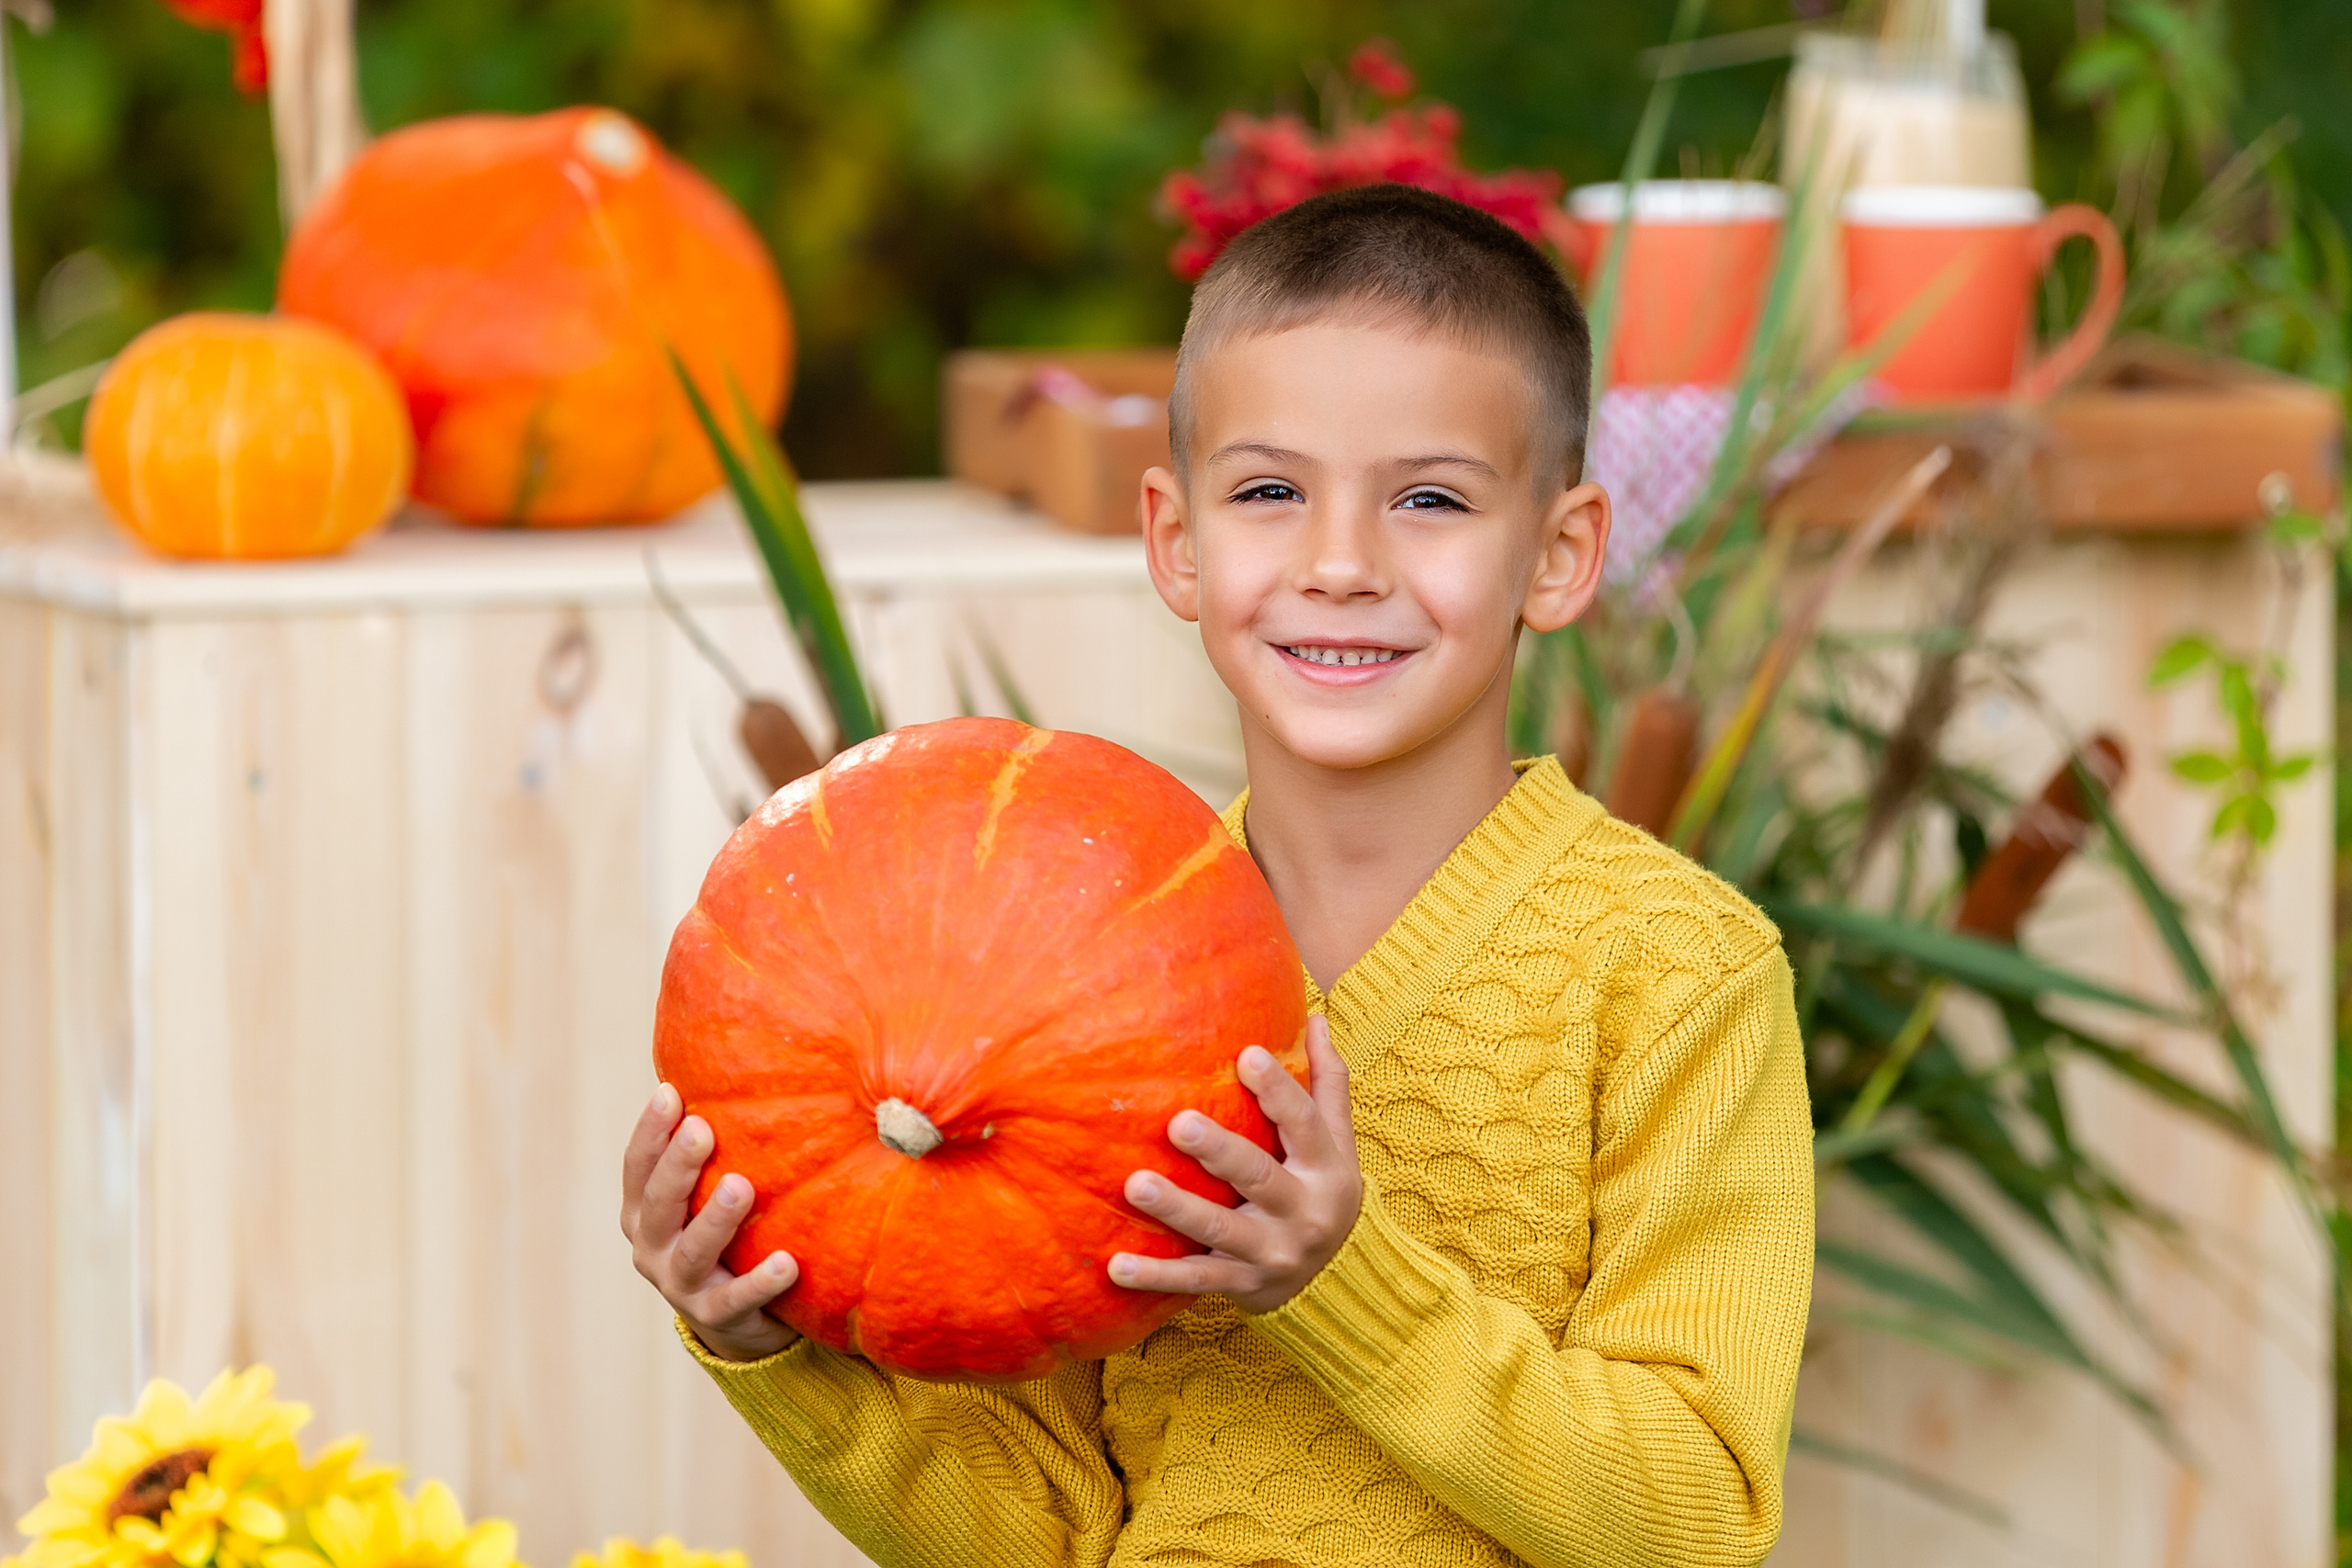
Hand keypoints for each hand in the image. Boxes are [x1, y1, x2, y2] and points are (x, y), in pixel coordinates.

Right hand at [622, 1083, 800, 1361]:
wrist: (739, 1320)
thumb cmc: (728, 1233)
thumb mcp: (709, 1190)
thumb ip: (722, 1144)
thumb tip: (753, 1062)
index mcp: (644, 1210)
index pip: (637, 1166)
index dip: (650, 1131)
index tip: (669, 1092)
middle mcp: (652, 1246)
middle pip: (657, 1205)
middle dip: (677, 1166)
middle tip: (702, 1129)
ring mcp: (681, 1287)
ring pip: (693, 1253)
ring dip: (715, 1219)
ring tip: (743, 1186)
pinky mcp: (717, 1318)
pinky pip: (738, 1300)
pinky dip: (760, 1283)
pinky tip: (787, 1263)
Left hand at [1109, 1015, 1360, 1313]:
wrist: (1331, 1283)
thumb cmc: (1320, 1189)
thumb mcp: (1337, 1142)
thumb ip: (1326, 1082)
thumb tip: (1316, 1017)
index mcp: (1326, 1168)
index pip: (1303, 1123)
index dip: (1277, 1091)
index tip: (1245, 1055)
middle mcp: (1303, 1213)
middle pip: (1257, 1177)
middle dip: (1219, 1151)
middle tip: (1178, 1124)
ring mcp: (1272, 1253)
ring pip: (1219, 1231)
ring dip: (1177, 1209)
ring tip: (1135, 1185)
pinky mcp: (1242, 1286)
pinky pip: (1195, 1281)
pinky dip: (1156, 1278)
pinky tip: (1117, 1267)